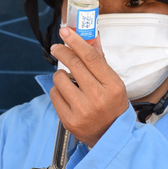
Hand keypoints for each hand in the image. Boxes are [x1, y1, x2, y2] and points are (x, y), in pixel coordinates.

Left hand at [50, 27, 128, 146]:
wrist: (111, 136)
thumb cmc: (112, 107)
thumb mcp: (113, 84)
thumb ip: (100, 61)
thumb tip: (91, 37)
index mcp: (112, 86)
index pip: (91, 58)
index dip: (76, 42)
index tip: (66, 32)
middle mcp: (98, 97)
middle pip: (74, 65)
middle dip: (62, 51)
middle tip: (57, 48)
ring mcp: (82, 110)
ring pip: (60, 79)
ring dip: (61, 76)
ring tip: (69, 82)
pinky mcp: (69, 120)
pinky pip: (54, 95)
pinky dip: (58, 91)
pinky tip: (67, 95)